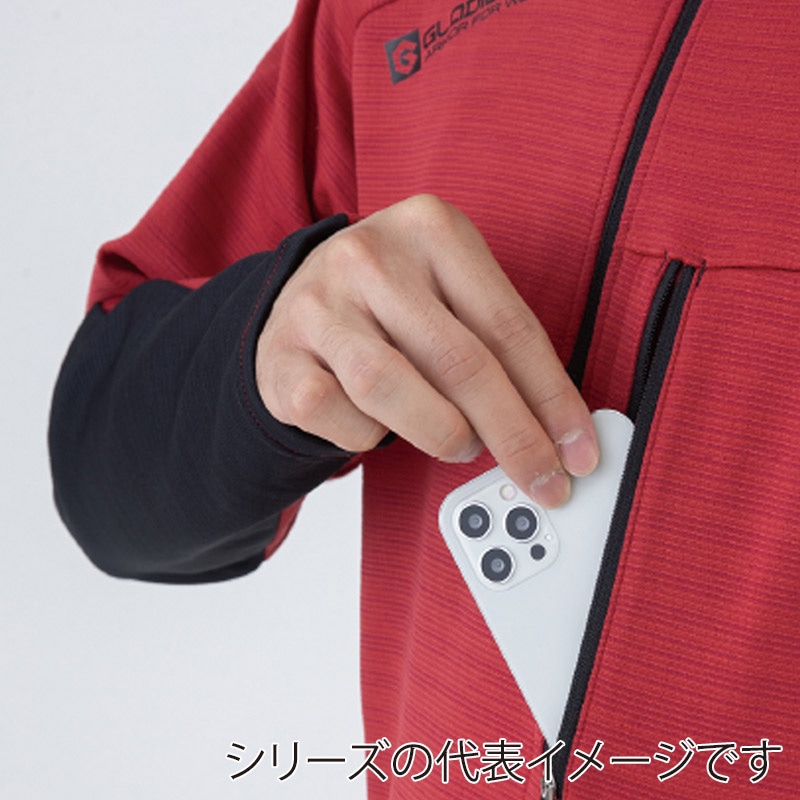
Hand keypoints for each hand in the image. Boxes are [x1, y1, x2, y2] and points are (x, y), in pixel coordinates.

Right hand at [256, 195, 597, 506]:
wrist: (299, 302)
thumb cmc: (391, 303)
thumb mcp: (448, 292)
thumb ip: (496, 344)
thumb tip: (554, 427)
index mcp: (431, 228)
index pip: (509, 325)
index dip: (552, 398)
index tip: (577, 449)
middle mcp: (369, 258)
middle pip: (461, 362)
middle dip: (514, 436)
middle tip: (544, 479)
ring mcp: (318, 307)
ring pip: (394, 391)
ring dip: (444, 435)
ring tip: (460, 444)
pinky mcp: (283, 359)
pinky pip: (348, 422)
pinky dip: (376, 439)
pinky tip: (383, 423)